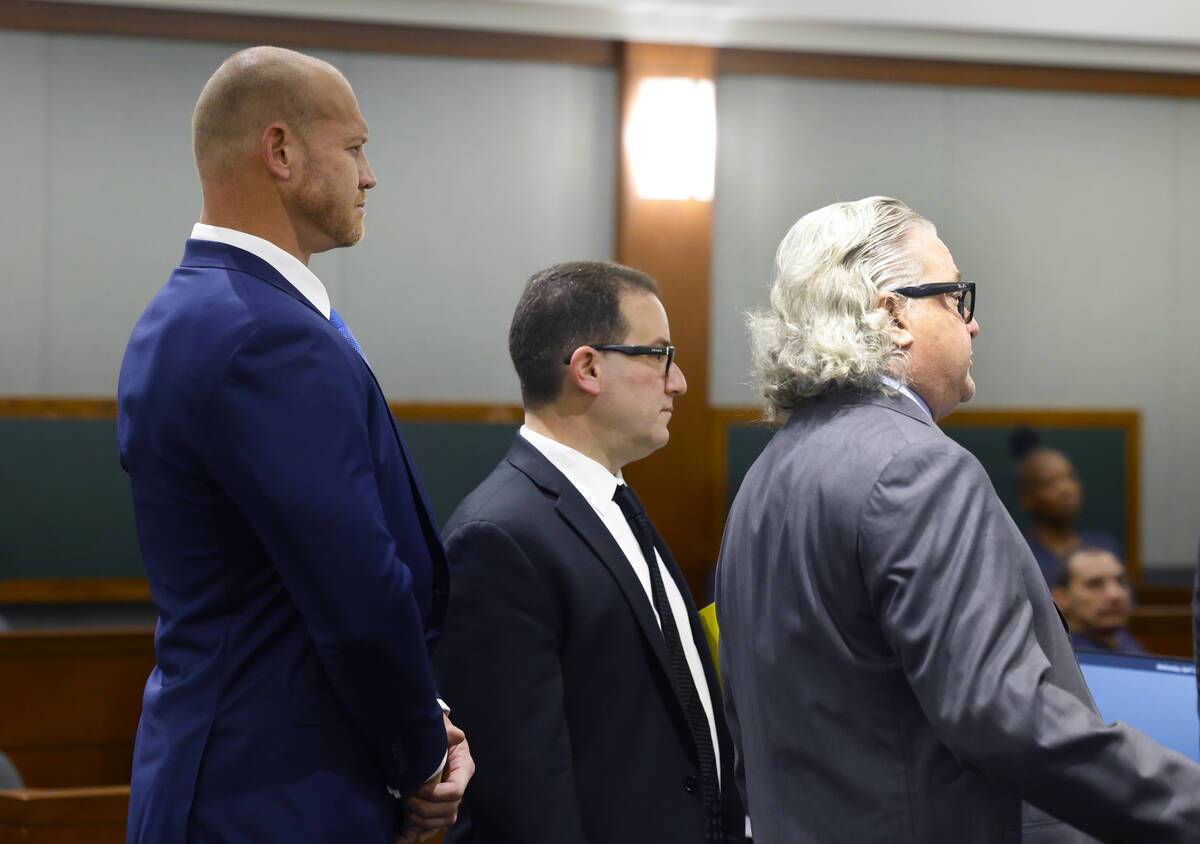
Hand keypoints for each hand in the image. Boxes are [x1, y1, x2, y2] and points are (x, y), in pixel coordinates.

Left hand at [396, 713, 474, 842]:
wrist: (429, 738)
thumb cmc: (437, 732)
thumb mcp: (441, 728)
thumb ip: (448, 732)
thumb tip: (457, 735)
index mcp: (463, 768)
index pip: (456, 790)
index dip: (438, 794)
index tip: (419, 790)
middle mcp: (458, 786)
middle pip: (450, 809)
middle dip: (428, 810)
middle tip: (408, 803)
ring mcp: (448, 798)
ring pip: (443, 820)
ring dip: (424, 823)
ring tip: (407, 816)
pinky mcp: (437, 805)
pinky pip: (433, 825)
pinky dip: (420, 832)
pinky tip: (404, 836)